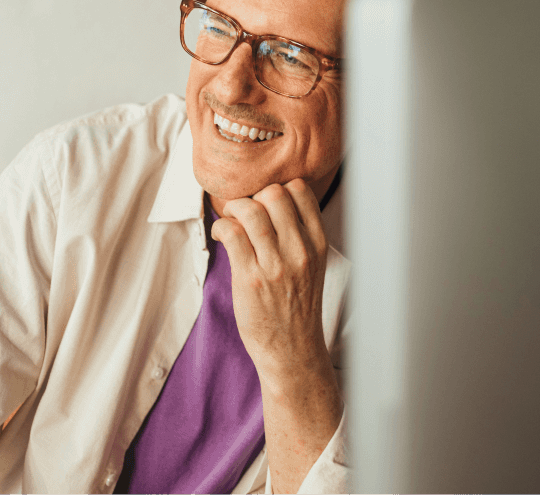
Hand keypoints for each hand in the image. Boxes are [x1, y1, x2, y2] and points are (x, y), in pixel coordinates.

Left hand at [212, 178, 329, 380]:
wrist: (294, 349)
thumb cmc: (299, 307)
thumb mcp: (314, 265)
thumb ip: (301, 235)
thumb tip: (272, 202)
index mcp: (318, 242)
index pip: (300, 190)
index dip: (277, 190)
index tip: (265, 206)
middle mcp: (301, 249)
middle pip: (274, 193)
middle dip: (253, 198)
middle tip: (243, 215)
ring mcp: (276, 263)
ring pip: (251, 209)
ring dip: (233, 210)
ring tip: (231, 224)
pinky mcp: (251, 278)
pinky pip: (231, 233)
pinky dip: (221, 228)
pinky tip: (223, 238)